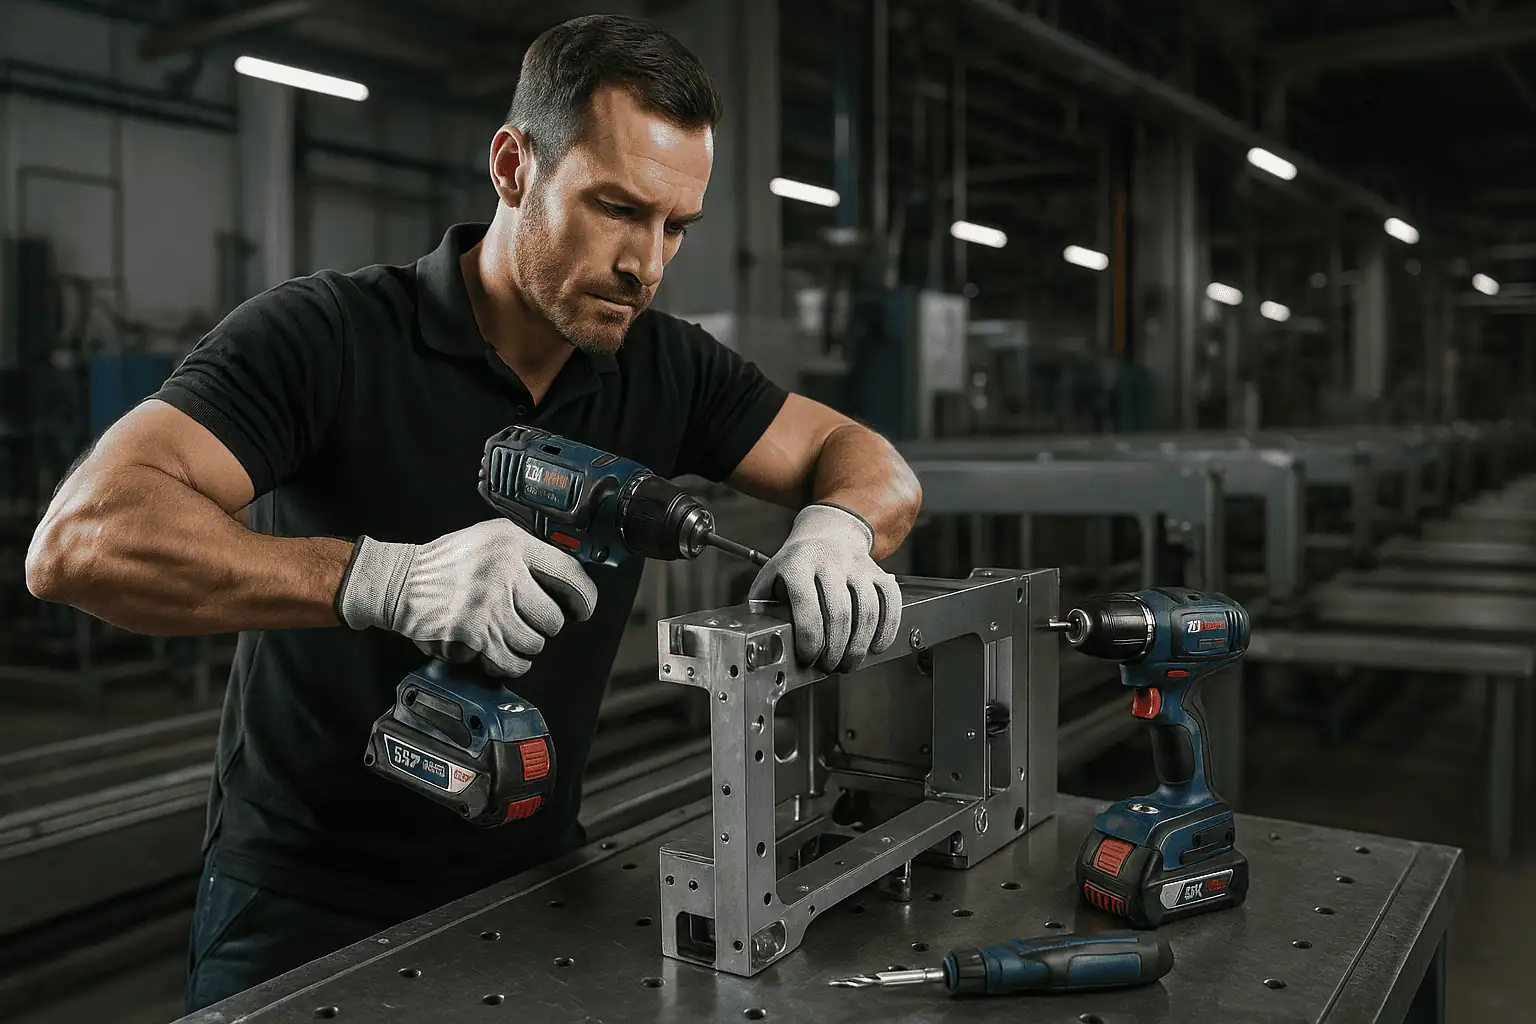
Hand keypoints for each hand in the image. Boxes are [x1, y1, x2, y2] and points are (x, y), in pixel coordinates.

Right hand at [336, 520, 597, 677]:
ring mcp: (488, 604)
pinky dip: (510, 664)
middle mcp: (503, 570)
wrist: (399, 582)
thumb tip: (569, 582)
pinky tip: (501, 654)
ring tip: (508, 635)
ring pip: (533, 643)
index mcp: (511, 543)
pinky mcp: (473, 634)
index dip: (584, 596)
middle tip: (529, 622)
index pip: (568, 571)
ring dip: (524, 646)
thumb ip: (527, 553)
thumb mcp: (490, 539)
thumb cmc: (447, 563)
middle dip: (545, 626)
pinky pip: (510, 661)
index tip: (584, 608)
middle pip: (552, 616)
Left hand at [748, 504, 900, 671]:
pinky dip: (887, 627)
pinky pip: (890, 600)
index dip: (809, 638)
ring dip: (859, 644)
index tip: (808, 658)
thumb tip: (761, 634)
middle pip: (839, 612)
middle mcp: (829, 561)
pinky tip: (877, 645)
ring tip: (849, 662)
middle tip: (829, 666)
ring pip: (867, 609)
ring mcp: (857, 565)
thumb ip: (763, 604)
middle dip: (835, 648)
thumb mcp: (771, 576)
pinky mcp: (878, 571)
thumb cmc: (796, 564)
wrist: (828, 533)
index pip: (805, 604)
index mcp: (798, 563)